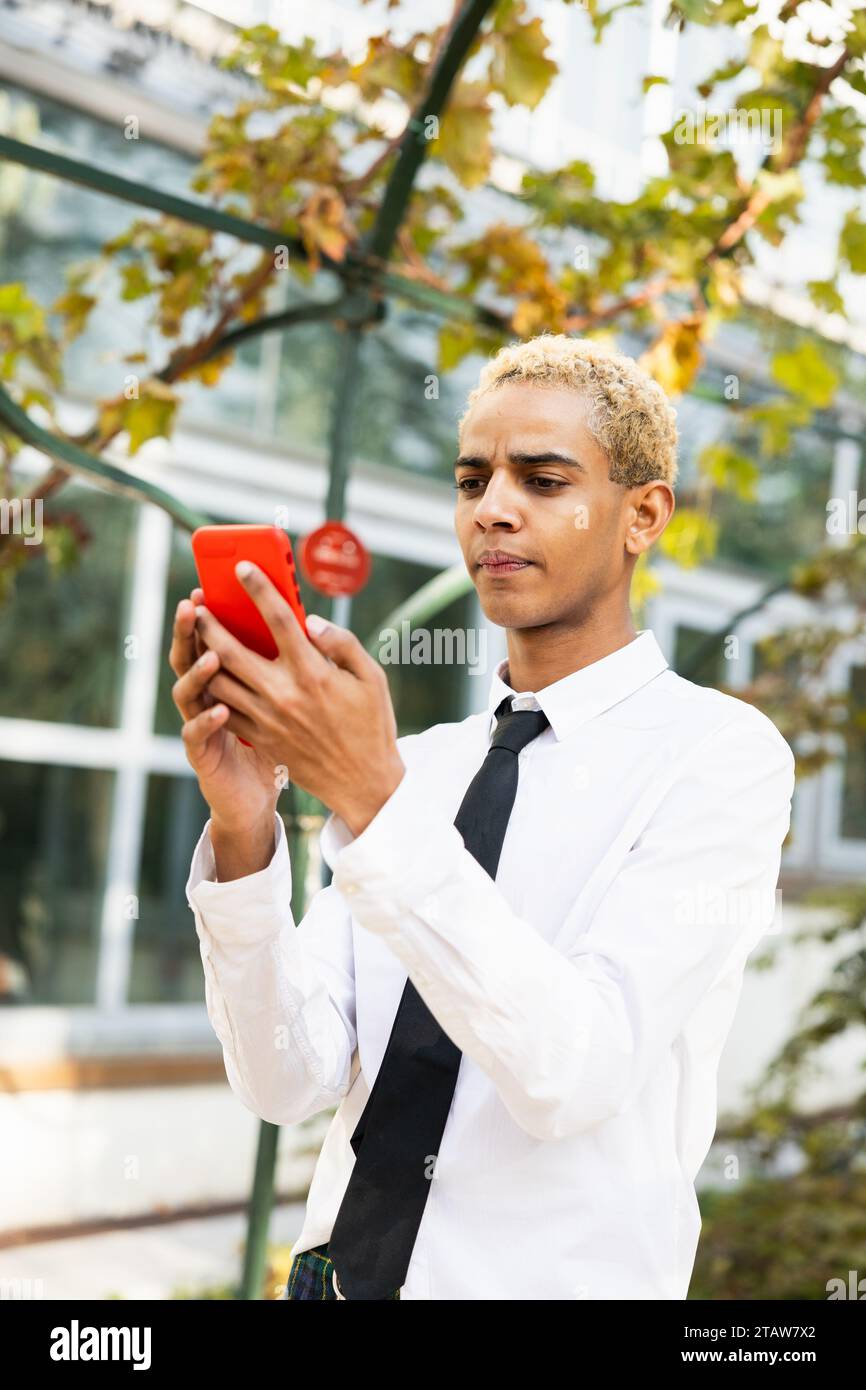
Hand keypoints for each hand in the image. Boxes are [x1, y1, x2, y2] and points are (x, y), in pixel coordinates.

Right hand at [169, 585, 282, 833]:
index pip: (213, 638)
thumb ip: (300, 663)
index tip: (209, 587)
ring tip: (212, 655)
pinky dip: (204, 720)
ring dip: (197, 672)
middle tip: (194, 605)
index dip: (208, 614)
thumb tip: (309, 625)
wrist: (267, 796)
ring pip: (187, 692)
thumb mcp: (292, 698)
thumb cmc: (285, 743)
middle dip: (188, 630)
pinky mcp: (203, 754)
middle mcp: (209, 696)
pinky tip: (220, 710)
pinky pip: (195, 734)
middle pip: (189, 656)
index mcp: (231, 679)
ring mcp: (202, 724)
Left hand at [192, 562, 405, 835]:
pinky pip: (224, 711)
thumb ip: (342, 643)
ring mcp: (268, 719)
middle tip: (199, 604)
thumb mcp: (372, 678)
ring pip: (219, 681)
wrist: (363, 782)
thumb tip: (310, 621)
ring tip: (198, 637)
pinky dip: (212, 691)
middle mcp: (284, 694)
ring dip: (203, 656)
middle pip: (231, 650)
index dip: (258, 589)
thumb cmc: (372, 725)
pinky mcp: (261, 738)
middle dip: (210, 623)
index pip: (278, 620)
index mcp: (313, 673)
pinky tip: (210, 676)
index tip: (242, 568)